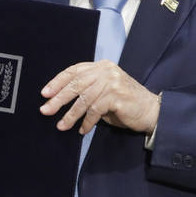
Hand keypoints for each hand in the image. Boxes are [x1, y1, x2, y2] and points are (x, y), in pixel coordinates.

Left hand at [40, 60, 159, 134]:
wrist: (151, 111)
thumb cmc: (123, 104)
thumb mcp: (103, 92)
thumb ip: (86, 90)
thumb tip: (57, 99)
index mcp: (101, 66)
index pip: (74, 71)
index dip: (57, 82)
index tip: (44, 93)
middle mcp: (106, 71)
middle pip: (76, 84)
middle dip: (58, 98)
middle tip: (46, 110)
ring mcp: (112, 82)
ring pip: (84, 99)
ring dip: (71, 115)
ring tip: (61, 126)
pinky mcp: (117, 96)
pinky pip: (95, 110)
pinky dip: (87, 122)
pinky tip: (82, 129)